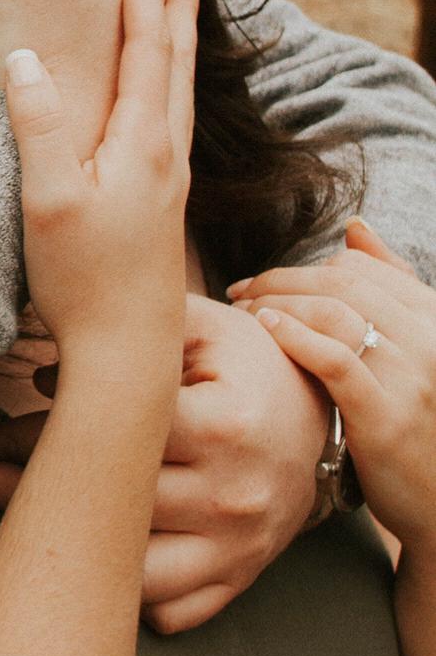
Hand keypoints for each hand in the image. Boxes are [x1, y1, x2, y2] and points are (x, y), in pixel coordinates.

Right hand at [0, 0, 197, 359]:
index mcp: (141, 143)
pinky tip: (162, 94)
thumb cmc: (82, 282)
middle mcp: (167, 154)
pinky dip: (172, 81)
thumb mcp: (47, 201)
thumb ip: (36, 126)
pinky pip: (174, 119)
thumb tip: (24, 57)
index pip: (144, 47)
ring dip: (179, 38)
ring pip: (180, 90)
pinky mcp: (164, 205)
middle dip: (173, 1)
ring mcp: (171, 181)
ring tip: (183, 4)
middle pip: (176, 59)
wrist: (128, 355)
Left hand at [0, 292, 329, 633]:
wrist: (324, 417)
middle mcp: (232, 495)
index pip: (113, 441)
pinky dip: (126, 602)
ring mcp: (238, 546)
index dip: (43, 435)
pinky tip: (83, 572)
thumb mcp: (203, 326)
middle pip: (111, 508)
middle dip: (28, 493)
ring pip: (133, 575)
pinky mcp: (239, 577)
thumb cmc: (246, 362)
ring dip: (64, 559)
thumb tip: (44, 375)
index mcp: (223, 426)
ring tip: (7, 530)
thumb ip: (132, 335)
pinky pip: (173, 613)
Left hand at [231, 221, 435, 563]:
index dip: (303, 267)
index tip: (262, 281)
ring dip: (279, 303)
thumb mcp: (414, 352)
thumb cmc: (419, 427)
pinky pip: (336, 359)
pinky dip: (295, 336)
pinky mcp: (387, 416)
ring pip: (336, 311)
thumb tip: (355, 229)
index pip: (360, 268)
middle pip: (342, 283)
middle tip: (239, 292)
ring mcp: (412, 377)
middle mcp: (429, 340)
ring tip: (243, 312)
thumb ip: (390, 290)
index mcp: (434, 319)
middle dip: (282, 281)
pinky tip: (264, 329)